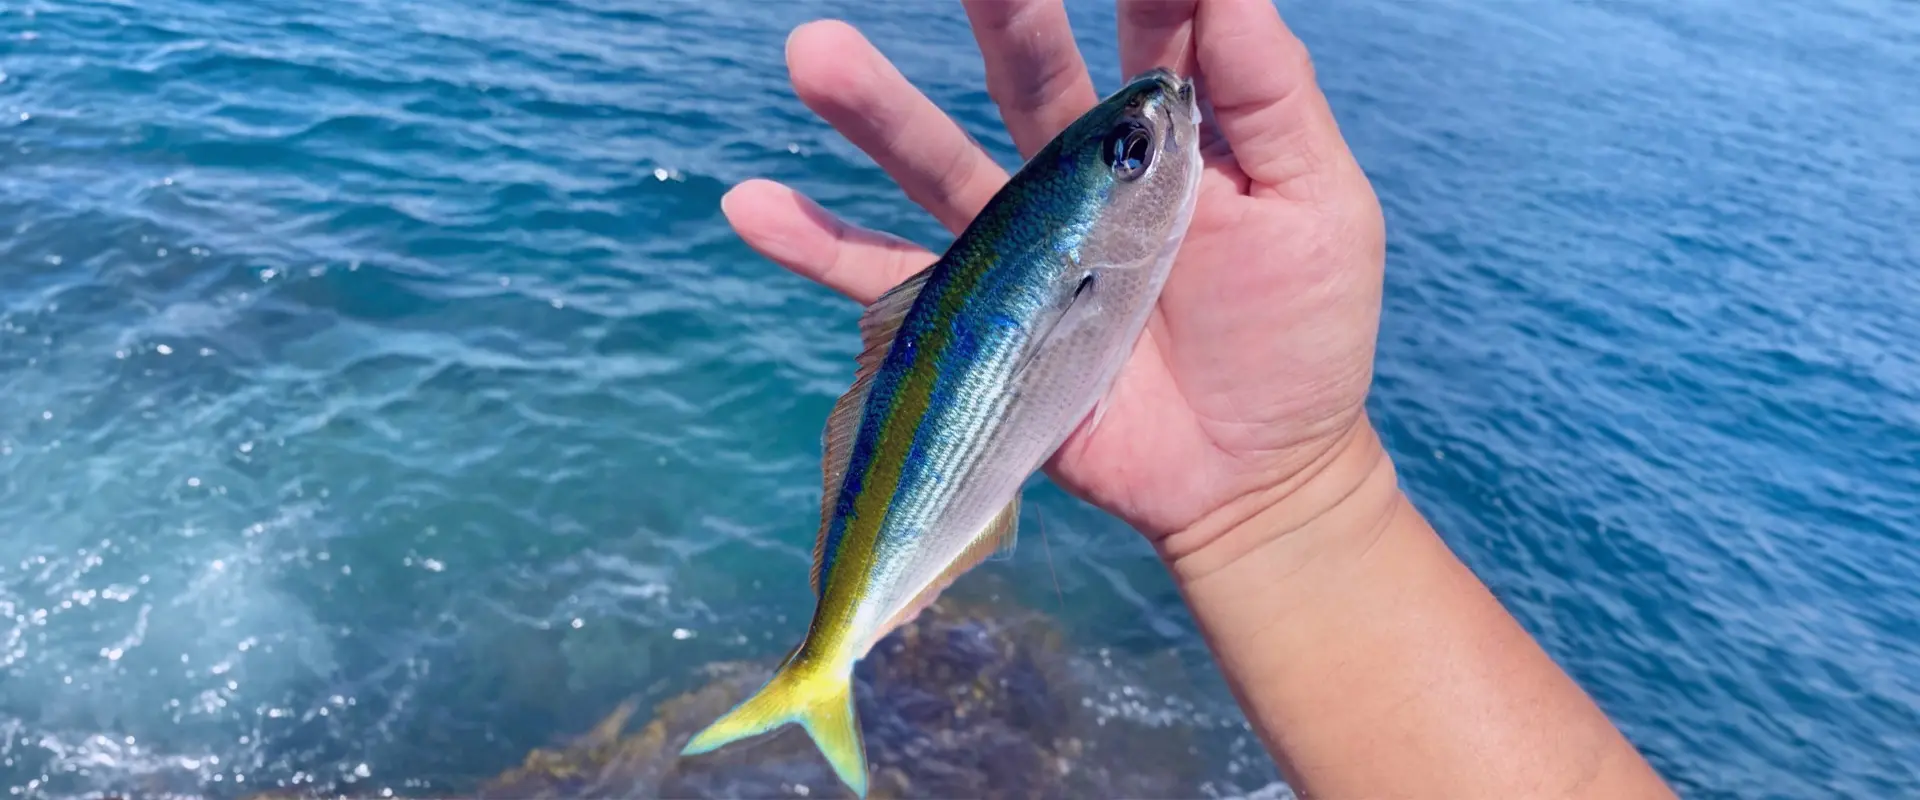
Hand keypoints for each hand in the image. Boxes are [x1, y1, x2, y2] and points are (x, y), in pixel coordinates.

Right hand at [724, 0, 1388, 567]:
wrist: (1255, 474)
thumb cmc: (1303, 334)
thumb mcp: (1319, 206)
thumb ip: (1273, 97)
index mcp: (1169, 132)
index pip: (1144, 24)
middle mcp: (1080, 171)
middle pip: (1026, 74)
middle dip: (993, 12)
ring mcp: (1020, 247)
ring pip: (935, 164)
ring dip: (873, 112)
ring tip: (813, 52)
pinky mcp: (978, 325)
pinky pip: (883, 280)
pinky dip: (814, 246)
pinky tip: (749, 203)